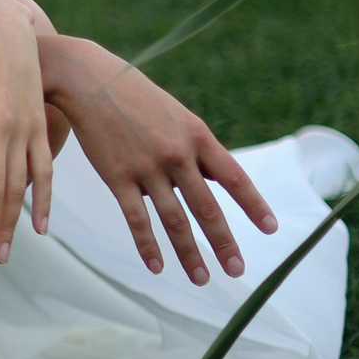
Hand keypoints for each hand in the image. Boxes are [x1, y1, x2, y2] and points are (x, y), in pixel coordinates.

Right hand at [43, 38, 278, 282]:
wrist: (89, 80)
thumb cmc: (133, 95)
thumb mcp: (175, 113)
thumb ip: (194, 145)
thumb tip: (211, 176)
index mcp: (197, 136)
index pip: (234, 177)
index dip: (253, 205)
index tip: (270, 229)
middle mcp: (177, 155)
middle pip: (206, 207)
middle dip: (223, 242)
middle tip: (237, 270)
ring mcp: (147, 168)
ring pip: (175, 220)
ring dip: (190, 253)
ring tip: (202, 278)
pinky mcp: (118, 177)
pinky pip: (137, 219)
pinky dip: (148, 245)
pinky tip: (157, 266)